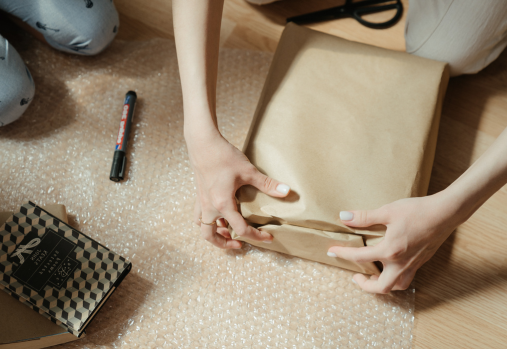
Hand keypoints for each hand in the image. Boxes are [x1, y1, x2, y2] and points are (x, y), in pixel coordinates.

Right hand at [186, 129, 289, 248]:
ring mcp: (202, 201)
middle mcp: (210, 207)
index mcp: (223, 204)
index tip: (268, 237)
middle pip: (211, 236)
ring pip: (202, 228)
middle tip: (239, 245)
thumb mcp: (248, 171)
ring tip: (226, 233)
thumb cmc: (224, 156)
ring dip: (213, 234)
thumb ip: (267, 184)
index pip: (240, 229)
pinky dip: (206, 221)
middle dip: (225, 244)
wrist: (203, 143)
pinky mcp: (199, 194)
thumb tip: (286, 191)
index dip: (256, 236)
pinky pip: (198, 215)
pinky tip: (217, 216)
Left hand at [327, 191, 464, 292]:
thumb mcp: (387, 211)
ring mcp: (413, 264)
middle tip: (355, 276)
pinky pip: (406, 278)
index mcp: (390, 251)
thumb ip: (364, 217)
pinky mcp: (421, 261)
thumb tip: (344, 217)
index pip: (360, 257)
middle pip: (381, 287)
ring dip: (382, 285)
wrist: (445, 213)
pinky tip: (391, 266)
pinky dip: (395, 278)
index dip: (343, 254)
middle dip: (365, 286)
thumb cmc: (417, 210)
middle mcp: (401, 263)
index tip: (332, 252)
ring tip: (373, 276)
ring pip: (396, 286)